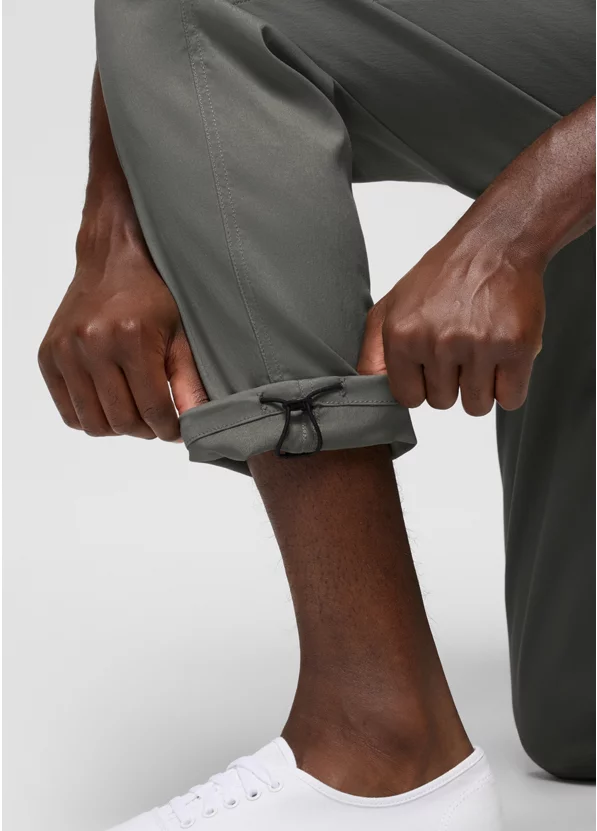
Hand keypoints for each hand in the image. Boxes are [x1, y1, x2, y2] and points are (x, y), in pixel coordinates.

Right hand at [39, 219, 206, 439]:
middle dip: (146, 430)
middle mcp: (94, 344)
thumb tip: (196, 425)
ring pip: (94, 424)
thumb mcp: (181, 334)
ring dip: (118, 427)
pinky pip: (69, 412)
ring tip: (134, 411)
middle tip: (157, 420)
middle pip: (122, 421)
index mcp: (132, 338)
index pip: (153, 410)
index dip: (169, 430)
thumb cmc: (152, 294)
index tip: (176, 431)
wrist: (111, 259)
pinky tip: (110, 401)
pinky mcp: (48, 356)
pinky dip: (91, 417)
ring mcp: (66, 350)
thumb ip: (190, 382)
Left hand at [358, 229, 544, 415]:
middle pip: (442, 403)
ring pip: (476, 406)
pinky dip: (510, 387)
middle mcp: (437, 343)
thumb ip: (373, 350)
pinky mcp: (516, 348)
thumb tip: (368, 386)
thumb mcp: (392, 305)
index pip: (408, 398)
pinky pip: (511, 400)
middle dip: (452, 384)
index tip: (431, 366)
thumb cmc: (444, 275)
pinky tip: (504, 359)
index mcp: (403, 335)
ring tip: (482, 352)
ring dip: (482, 388)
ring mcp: (478, 346)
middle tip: (461, 348)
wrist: (495, 244)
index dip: (422, 385)